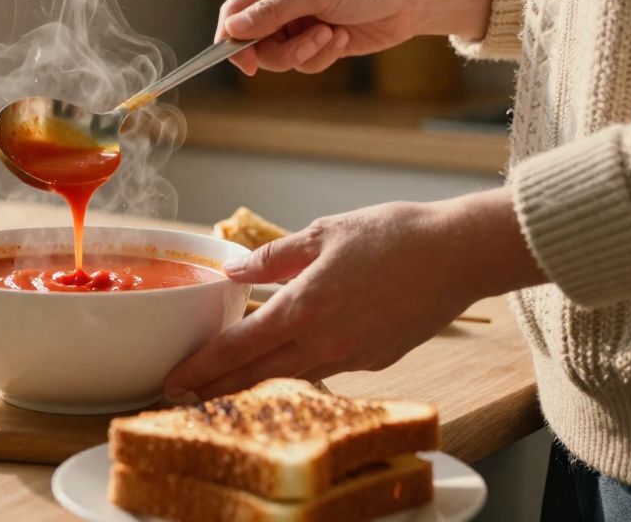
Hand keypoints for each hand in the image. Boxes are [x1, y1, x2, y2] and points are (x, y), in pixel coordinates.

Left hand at [164, 188, 545, 398]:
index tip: (172, 380)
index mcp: (304, 309)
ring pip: (291, 378)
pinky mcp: (376, 359)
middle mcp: (324, 342)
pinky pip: (326, 370)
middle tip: (182, 396)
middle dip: (217, 390)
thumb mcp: (324, 233)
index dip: (201, 368)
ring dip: (256, 383)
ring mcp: (353, 356)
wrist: (459, 255)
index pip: (238, 348)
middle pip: (257, 377)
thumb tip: (233, 270)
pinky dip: (299, 370)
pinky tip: (288, 361)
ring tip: (225, 385)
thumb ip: (273, 257)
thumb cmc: (394, 235)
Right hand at [217, 0, 491, 74]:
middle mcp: (282, 0)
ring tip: (331, 36)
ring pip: (279, 56)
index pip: (236, 10)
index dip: (232, 38)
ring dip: (305, 53)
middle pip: (254, 41)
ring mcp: (300, 22)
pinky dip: (322, 56)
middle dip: (280, 50)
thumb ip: (272, 12)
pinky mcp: (318, 42)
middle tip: (307, 44)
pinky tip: (342, 38)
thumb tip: (232, 28)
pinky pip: (303, 63)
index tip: (243, 61)